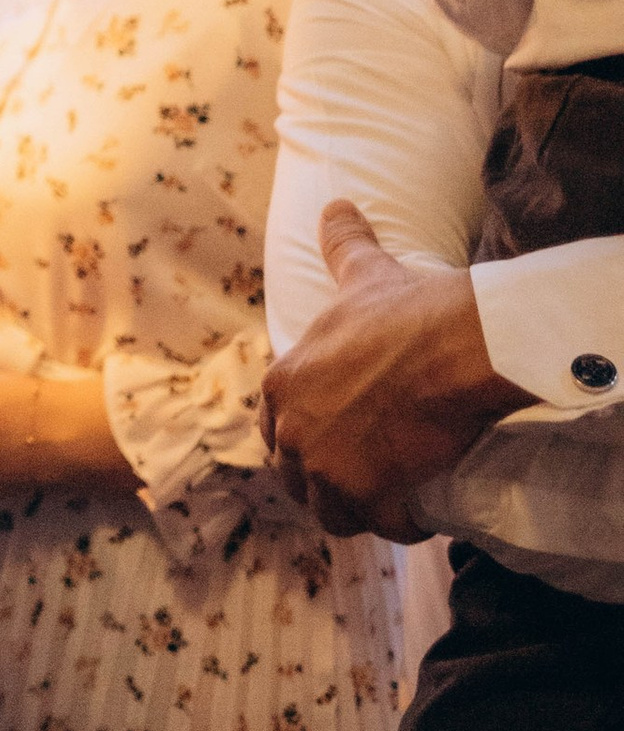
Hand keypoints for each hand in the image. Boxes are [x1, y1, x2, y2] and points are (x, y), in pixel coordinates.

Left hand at [261, 201, 529, 538]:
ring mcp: (323, 467)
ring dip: (360, 507)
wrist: (457, 345)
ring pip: (331, 509)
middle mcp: (291, 429)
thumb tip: (337, 205)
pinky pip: (377, 525)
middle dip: (326, 479)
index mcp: (283, 383)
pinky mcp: (362, 495)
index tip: (336, 441)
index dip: (302, 438)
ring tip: (395, 495)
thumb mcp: (364, 275)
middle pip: (296, 476)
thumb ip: (343, 245)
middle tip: (370, 473)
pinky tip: (422, 512)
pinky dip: (401, 523)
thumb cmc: (411, 310)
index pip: (273, 428)